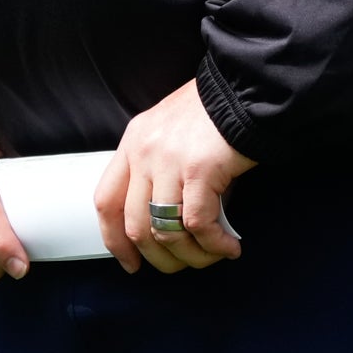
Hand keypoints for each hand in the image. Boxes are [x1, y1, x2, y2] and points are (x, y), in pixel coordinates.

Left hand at [93, 79, 253, 274]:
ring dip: (191, 255)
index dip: (114, 239)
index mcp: (133, 142)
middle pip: (134, 224)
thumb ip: (159, 168)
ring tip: (212, 256)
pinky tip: (229, 247)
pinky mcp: (199, 170)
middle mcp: (143, 152)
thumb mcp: (170, 130)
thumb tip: (166, 223)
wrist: (246, 87)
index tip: (130, 262)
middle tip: (182, 265)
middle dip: (159, 257)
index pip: (106, 201)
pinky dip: (213, 244)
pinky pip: (198, 224)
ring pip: (165, 231)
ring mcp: (168, 161)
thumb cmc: (215, 110)